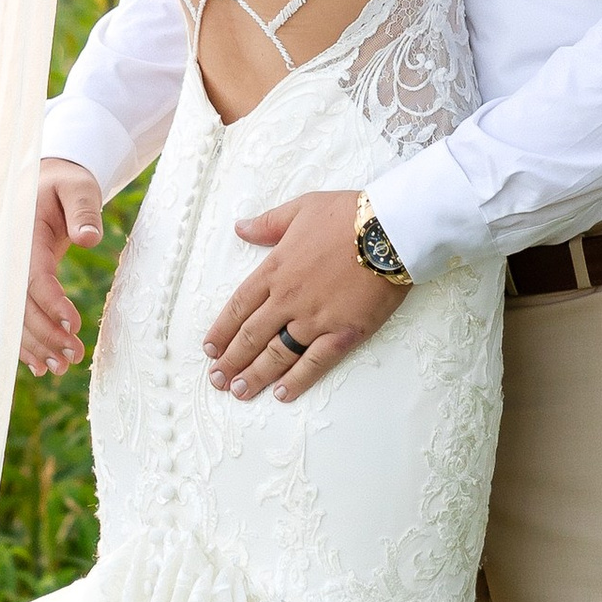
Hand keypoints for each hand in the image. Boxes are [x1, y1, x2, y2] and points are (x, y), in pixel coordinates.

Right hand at [23, 163, 102, 378]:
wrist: (45, 184)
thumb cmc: (66, 185)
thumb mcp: (78, 188)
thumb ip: (84, 210)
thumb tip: (88, 238)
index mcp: (23, 235)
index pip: (32, 276)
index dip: (50, 302)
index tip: (73, 323)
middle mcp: (9, 259)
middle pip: (20, 305)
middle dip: (44, 333)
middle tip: (73, 355)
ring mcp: (8, 274)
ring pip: (15, 317)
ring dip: (36, 345)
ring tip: (62, 368)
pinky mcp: (16, 284)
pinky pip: (15, 317)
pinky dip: (25, 343)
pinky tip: (41, 367)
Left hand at [203, 189, 407, 401]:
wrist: (392, 229)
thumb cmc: (349, 215)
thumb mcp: (301, 208)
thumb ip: (267, 224)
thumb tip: (240, 228)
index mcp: (275, 269)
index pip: (239, 306)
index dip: (222, 330)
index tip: (210, 348)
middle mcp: (289, 299)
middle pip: (252, 336)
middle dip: (232, 360)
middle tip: (217, 379)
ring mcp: (315, 319)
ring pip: (277, 354)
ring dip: (255, 375)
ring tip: (239, 392)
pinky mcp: (343, 333)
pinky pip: (314, 363)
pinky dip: (296, 380)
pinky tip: (281, 394)